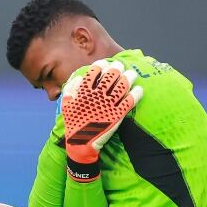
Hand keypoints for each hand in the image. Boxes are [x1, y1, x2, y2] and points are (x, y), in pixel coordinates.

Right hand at [60, 59, 142, 179]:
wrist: (81, 142)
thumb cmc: (73, 123)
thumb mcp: (66, 103)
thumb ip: (71, 88)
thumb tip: (80, 77)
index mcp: (84, 91)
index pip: (94, 72)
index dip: (101, 66)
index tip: (106, 63)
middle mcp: (97, 95)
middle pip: (111, 76)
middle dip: (117, 68)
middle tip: (121, 65)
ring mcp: (108, 105)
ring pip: (122, 86)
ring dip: (129, 78)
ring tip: (132, 73)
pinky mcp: (117, 115)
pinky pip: (129, 101)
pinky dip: (136, 94)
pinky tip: (139, 89)